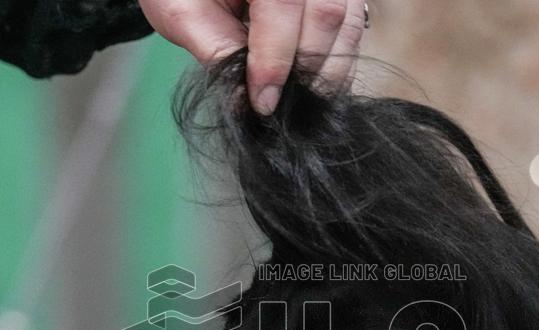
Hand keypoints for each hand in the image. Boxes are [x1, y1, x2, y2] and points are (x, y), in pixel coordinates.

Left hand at [138, 0, 367, 114]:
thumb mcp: (184, 10)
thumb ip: (215, 49)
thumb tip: (245, 102)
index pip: (281, 6)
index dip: (274, 61)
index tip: (263, 104)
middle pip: (326, 15)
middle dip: (307, 72)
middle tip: (284, 110)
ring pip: (347, 24)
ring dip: (328, 72)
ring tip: (300, 102)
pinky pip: (353, 27)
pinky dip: (338, 62)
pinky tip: (314, 85)